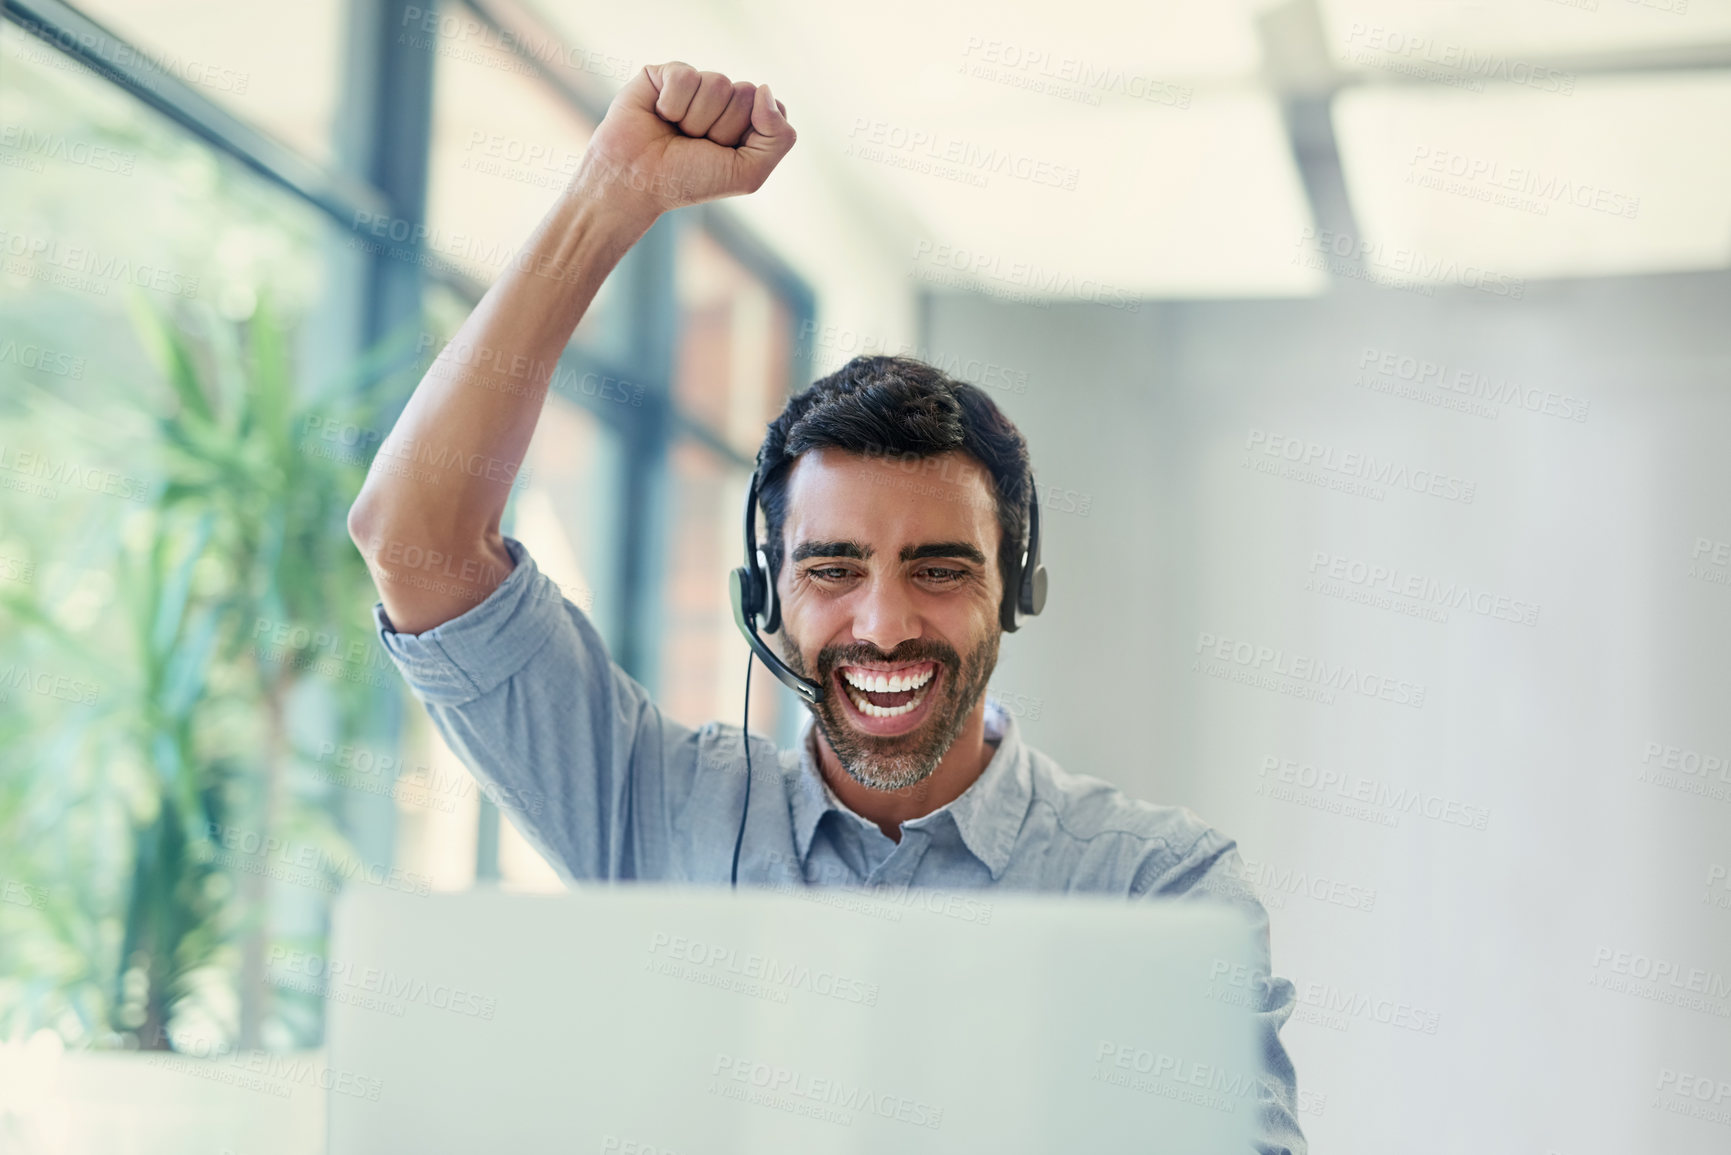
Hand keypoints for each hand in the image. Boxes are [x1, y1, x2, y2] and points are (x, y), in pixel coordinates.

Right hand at [575, 61, 795, 218]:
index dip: (748, 134)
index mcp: (746, 122)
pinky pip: (686, 76)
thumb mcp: (748, 173)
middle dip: (721, 128)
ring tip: (676, 133)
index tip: (723, 154)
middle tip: (695, 145)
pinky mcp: (666, 73)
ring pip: (717, 83)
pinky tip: (658, 115)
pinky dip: (672, 104)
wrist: (636, 180)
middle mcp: (723, 101)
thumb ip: (779, 137)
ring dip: (695, 119)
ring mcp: (695, 85)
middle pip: (745, 93)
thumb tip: (765, 88)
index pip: (770, 107)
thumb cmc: (689, 180)